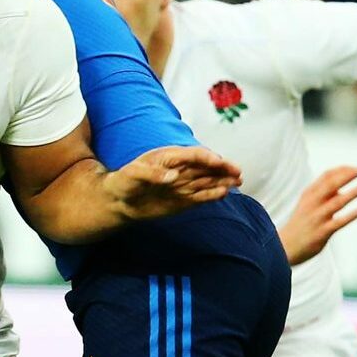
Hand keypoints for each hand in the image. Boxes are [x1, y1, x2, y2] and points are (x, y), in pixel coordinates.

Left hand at [105, 146, 241, 220]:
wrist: (119, 201)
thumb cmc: (123, 182)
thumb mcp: (132, 174)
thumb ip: (152, 174)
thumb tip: (174, 176)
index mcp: (169, 157)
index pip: (193, 154)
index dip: (206, 157)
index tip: (219, 162)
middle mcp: (180, 169)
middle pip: (205, 166)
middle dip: (222, 168)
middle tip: (238, 172)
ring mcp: (183, 185)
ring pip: (207, 180)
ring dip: (222, 180)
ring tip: (238, 181)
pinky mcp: (183, 200)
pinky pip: (200, 196)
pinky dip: (212, 195)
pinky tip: (224, 193)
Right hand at [280, 166, 356, 264]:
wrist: (284, 248)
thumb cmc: (300, 225)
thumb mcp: (307, 205)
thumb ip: (323, 196)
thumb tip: (340, 188)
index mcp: (308, 195)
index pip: (326, 176)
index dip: (342, 170)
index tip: (354, 168)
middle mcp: (312, 204)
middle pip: (330, 185)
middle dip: (347, 176)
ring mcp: (317, 218)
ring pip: (336, 202)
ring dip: (351, 193)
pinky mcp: (322, 233)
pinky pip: (338, 223)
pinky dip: (349, 216)